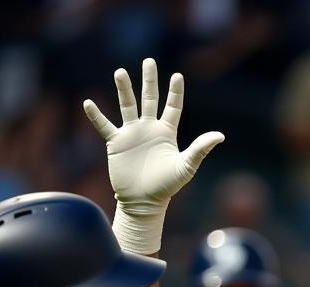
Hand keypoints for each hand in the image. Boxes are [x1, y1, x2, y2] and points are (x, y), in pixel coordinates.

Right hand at [83, 57, 223, 252]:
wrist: (143, 202)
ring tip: (120, 72)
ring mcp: (132, 134)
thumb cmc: (167, 187)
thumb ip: (201, 149)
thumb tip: (221, 135)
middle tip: (148, 61)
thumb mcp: (186, 166)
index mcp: (166, 132)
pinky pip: (104, 126)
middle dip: (149, 81)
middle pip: (149, 99)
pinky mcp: (116, 143)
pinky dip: (96, 116)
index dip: (175, 92)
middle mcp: (149, 129)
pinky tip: (88, 102)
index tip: (177, 76)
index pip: (172, 107)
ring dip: (124, 90)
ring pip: (127, 106)